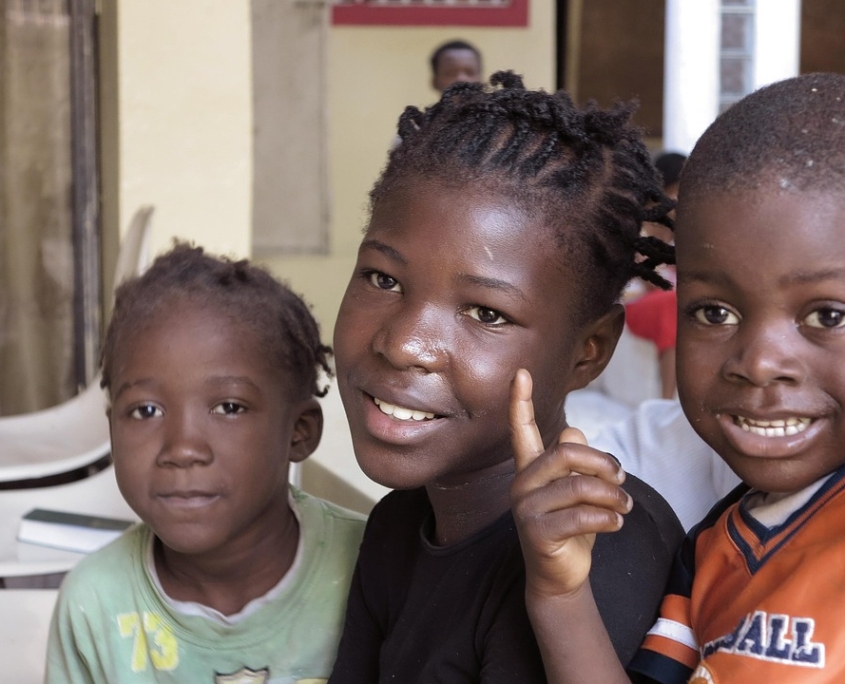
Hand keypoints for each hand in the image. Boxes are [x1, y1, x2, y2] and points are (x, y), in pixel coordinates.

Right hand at [509, 369, 632, 599]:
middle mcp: (522, 483)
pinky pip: (581, 516)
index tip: (521, 372)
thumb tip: (573, 429)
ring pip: (579, 487)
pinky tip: (617, 524)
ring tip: (625, 507)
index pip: (522, 430)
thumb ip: (575, 459)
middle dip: (603, 463)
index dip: (520, 401)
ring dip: (612, 497)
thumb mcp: (577, 490)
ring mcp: (526, 508)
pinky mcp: (536, 532)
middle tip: (622, 479)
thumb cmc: (572, 526)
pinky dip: (608, 519)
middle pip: (566, 453)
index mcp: (531, 468)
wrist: (562, 575)